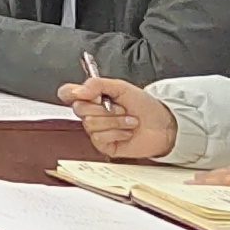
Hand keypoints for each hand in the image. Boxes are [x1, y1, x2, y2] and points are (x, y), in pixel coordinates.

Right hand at [63, 75, 178, 158]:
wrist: (163, 125)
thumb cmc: (145, 106)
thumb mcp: (122, 87)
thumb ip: (97, 84)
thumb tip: (78, 90)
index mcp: (92, 97)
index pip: (66, 93)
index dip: (71, 93)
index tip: (89, 94)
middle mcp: (91, 113)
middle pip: (79, 109)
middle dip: (105, 108)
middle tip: (120, 108)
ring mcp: (96, 130)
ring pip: (91, 123)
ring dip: (116, 121)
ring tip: (129, 121)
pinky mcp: (103, 145)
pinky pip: (100, 137)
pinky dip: (117, 133)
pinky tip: (127, 132)